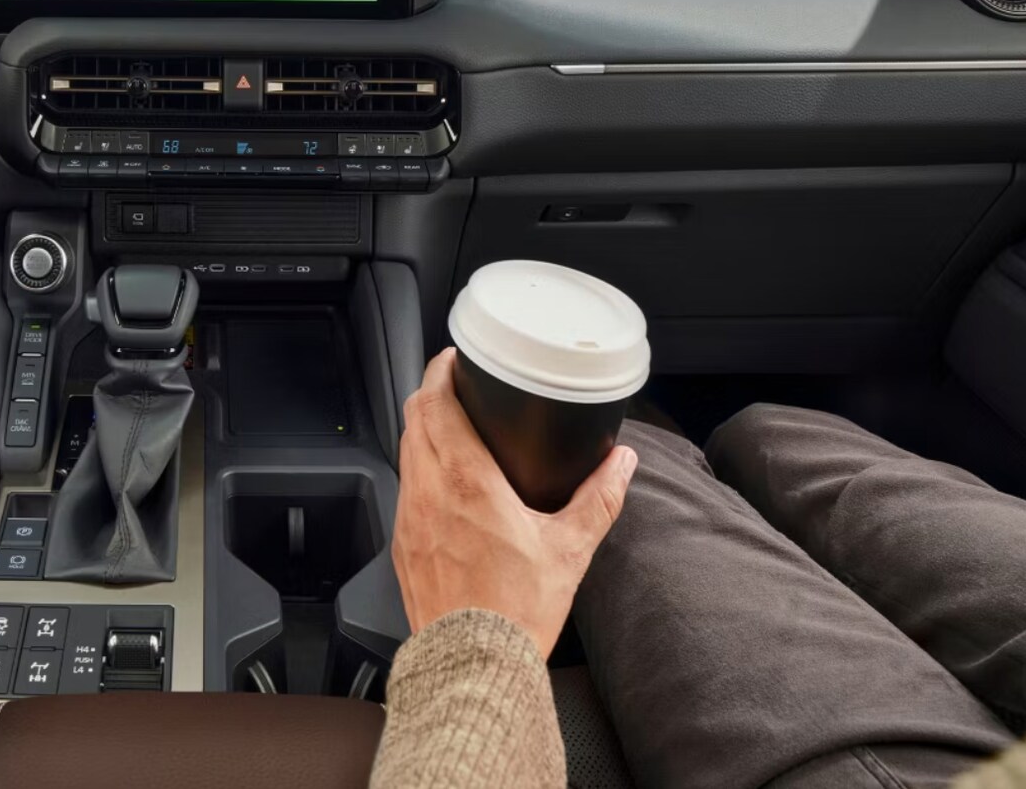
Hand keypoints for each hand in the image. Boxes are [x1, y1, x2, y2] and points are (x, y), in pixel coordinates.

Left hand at [392, 348, 635, 657]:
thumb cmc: (516, 612)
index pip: (437, 404)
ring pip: (405, 454)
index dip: (442, 372)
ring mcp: (409, 521)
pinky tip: (440, 485)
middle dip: (431, 393)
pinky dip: (418, 472)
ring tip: (448, 428)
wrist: (474, 666)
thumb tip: (622, 464)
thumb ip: (599, 499)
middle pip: (413, 420)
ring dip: (422, 432)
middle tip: (453, 384)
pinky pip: (404, 492)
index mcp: (466, 482)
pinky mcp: (402, 548)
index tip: (455, 359)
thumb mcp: (570, 549)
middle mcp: (428, 493)